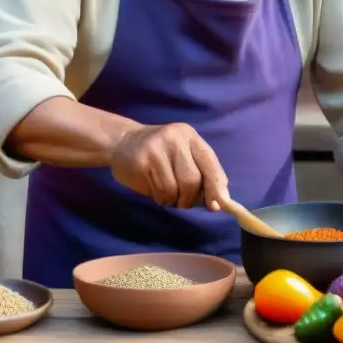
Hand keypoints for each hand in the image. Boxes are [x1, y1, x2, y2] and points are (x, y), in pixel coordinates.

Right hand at [109, 122, 229, 209]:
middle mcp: (175, 138)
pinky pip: (158, 192)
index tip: (216, 206)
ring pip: (174, 189)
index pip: (210, 163)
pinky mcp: (141, 161)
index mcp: (190, 136)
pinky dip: (160, 198)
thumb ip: (202, 173)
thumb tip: (220, 201)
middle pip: (192, 180)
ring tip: (165, 193)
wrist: (122, 142)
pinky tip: (153, 189)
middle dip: (189, 198)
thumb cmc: (160, 153)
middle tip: (182, 201)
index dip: (216, 186)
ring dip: (172, 200)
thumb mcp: (184, 155)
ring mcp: (156, 148)